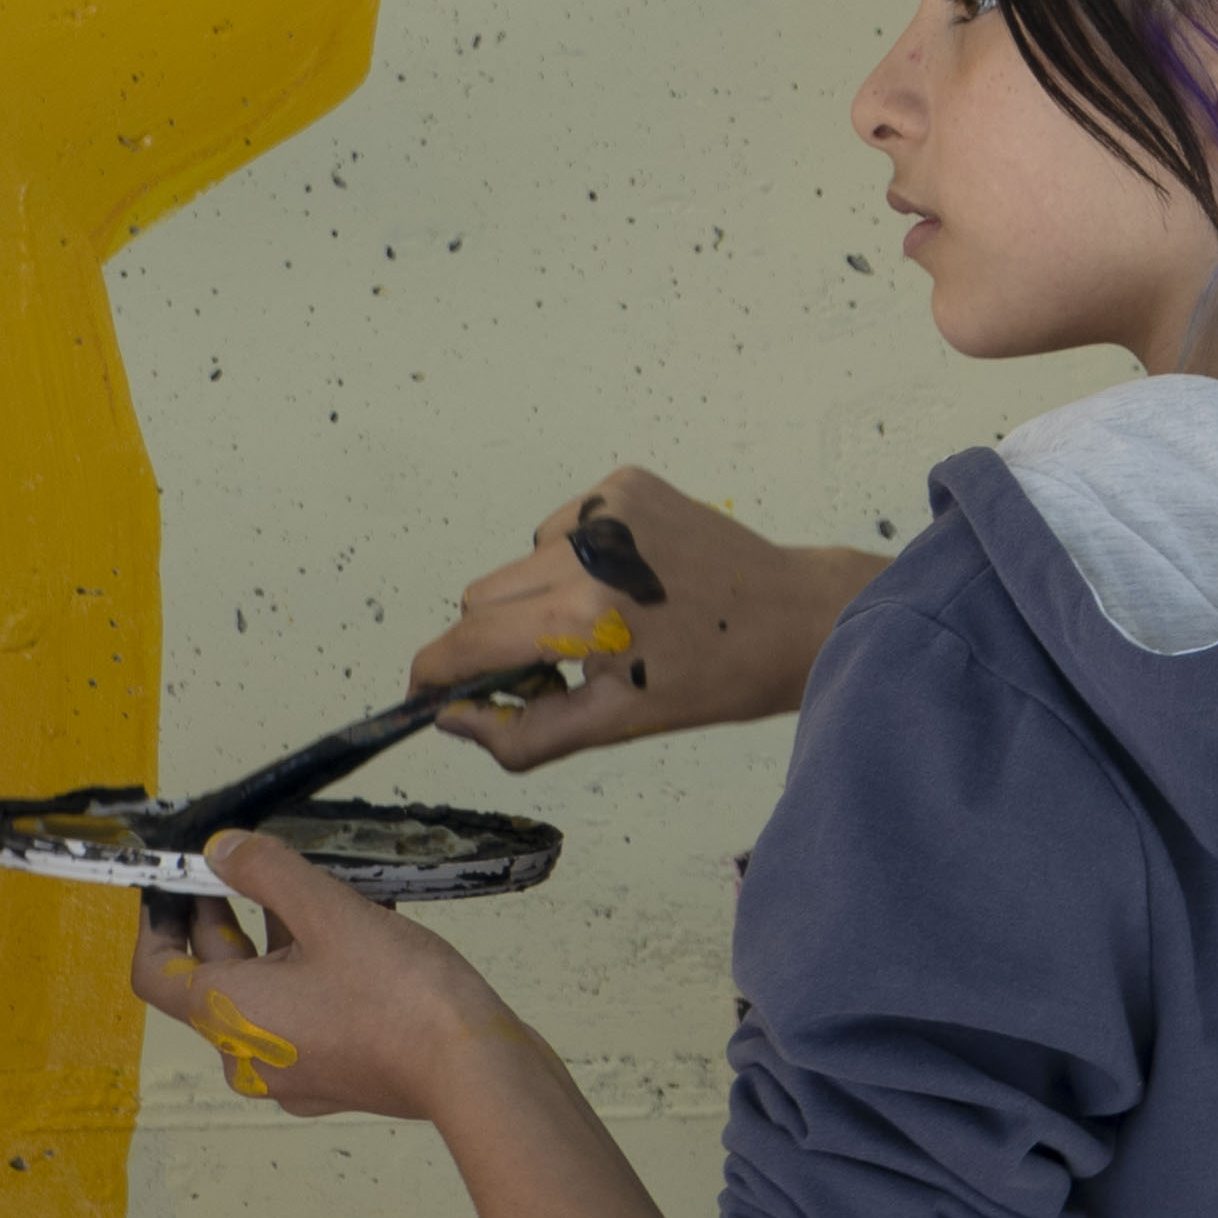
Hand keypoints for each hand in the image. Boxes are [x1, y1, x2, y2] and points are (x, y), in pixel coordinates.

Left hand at [129, 825, 516, 1124]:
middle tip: (245, 864)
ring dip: (276, 940)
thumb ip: (266, 872)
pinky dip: (309, 973)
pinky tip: (358, 933)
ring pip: (263, 995)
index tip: (177, 880)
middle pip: (213, 980)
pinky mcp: (332, 1080)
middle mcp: (246, 1056)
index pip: (156, 972)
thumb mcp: (329, 912)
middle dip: (224, 917)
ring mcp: (290, 1075)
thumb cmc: (394, 991)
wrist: (470, 1069)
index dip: (157, 921)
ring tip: (317, 888)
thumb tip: (220, 850)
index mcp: (230, 1015)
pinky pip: (299, 1018)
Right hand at [412, 467, 870, 762]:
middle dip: (494, 638)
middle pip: (481, 595)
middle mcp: (590, 546)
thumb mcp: (615, 725)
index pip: (470, 638)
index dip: (437, 671)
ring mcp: (608, 505)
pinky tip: (625, 583)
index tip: (425, 692)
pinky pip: (560, 528)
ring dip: (537, 597)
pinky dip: (572, 560)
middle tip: (546, 671)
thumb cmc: (714, 678)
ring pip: (520, 560)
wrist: (792, 616)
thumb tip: (452, 718)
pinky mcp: (627, 482)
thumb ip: (521, 734)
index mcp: (586, 612)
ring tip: (602, 624)